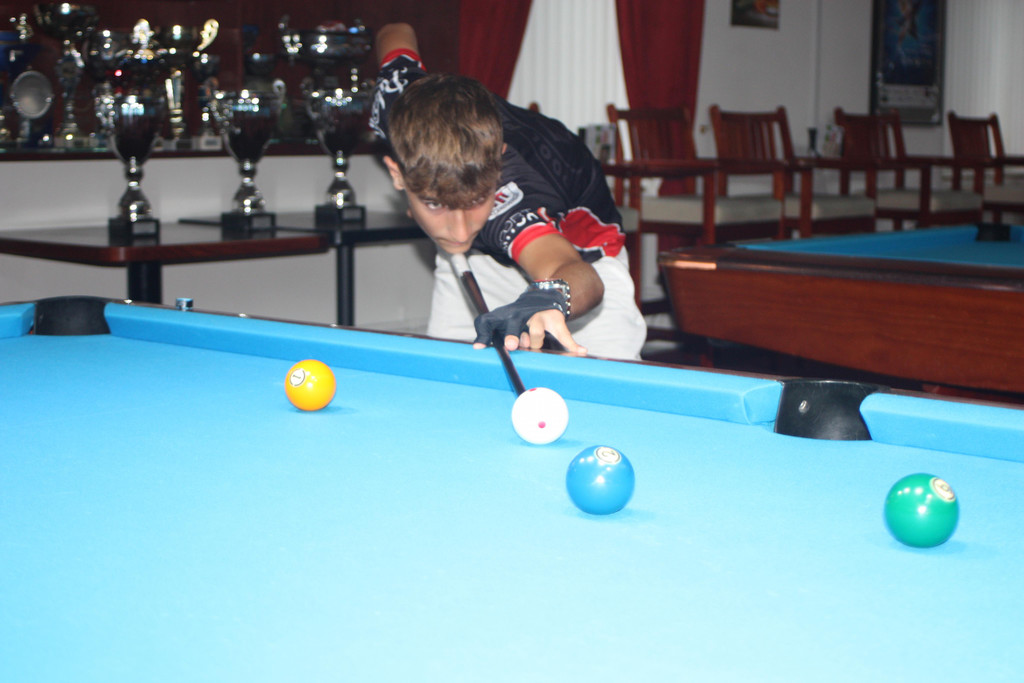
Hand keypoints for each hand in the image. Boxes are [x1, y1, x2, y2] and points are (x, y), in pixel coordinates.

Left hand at [471, 288, 586, 354]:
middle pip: (514, 323)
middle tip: (512, 345)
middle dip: (513, 335)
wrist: (544, 296)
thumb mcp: (502, 321)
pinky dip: (572, 345)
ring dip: (536, 343)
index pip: (489, 322)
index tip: (479, 348)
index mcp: (504, 317)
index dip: (483, 335)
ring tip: (538, 348)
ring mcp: (540, 316)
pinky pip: (564, 335)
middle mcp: (520, 314)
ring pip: (537, 333)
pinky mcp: (556, 320)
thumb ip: (489, 334)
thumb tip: (476, 349)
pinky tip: (579, 352)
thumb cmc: (519, 317)